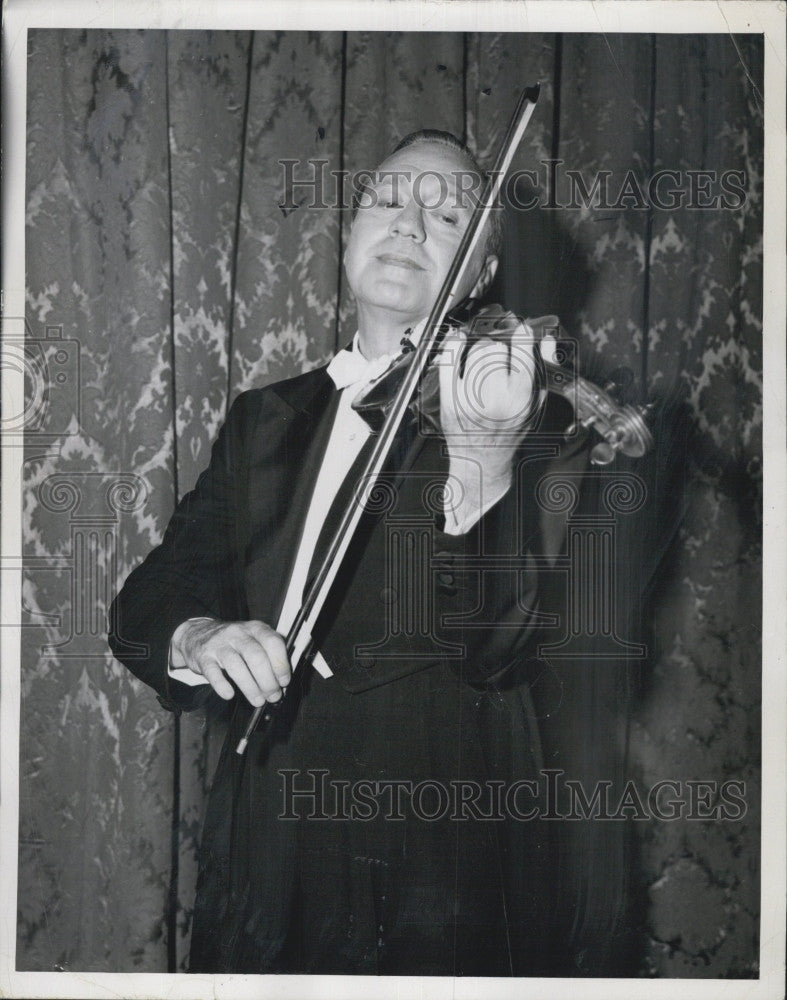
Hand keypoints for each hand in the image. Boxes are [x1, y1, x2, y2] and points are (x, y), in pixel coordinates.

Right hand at [170, 618, 290, 705]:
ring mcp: (219, 644)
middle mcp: (238, 633)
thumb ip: (268, 655)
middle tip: (273, 696)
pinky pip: (213, 672)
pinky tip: (229, 694)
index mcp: (255, 628)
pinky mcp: (204, 657)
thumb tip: (281, 681)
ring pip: (237, 666)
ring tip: (258, 700)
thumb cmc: (232, 641)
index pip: (273, 643)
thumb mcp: (253, 639)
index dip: (281, 665)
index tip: (284, 681)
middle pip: (256, 657)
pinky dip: (222, 685)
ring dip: (250, 687)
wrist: (197, 634)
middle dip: (268, 681)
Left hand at [438, 306, 551, 514]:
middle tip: (499, 359)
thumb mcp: (534, 406)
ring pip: (475, 352)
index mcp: (520, 398)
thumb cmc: (508, 433)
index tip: (523, 330)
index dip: (524, 337)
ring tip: (483, 363)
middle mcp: (495, 397)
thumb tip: (548, 341)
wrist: (480, 460)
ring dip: (480, 351)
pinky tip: (458, 339)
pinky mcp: (450, 399)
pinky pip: (449, 362)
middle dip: (499, 349)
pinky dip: (453, 346)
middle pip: (496, 349)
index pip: (523, 353)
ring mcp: (469, 398)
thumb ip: (542, 372)